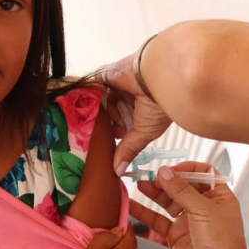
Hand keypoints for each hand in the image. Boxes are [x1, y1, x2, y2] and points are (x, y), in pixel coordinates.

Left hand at [94, 54, 172, 173]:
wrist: (156, 79)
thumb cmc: (157, 107)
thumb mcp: (145, 133)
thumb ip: (129, 150)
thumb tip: (119, 171)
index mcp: (138, 113)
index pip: (120, 127)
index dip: (113, 135)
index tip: (108, 144)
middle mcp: (127, 101)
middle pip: (108, 115)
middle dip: (104, 125)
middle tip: (98, 134)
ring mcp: (116, 88)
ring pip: (100, 103)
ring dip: (101, 112)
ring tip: (105, 117)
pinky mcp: (105, 76)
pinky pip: (94, 88)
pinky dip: (93, 98)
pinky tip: (92, 106)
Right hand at [129, 162, 248, 248]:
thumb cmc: (222, 243)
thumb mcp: (203, 210)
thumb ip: (181, 190)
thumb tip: (164, 172)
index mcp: (219, 197)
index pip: (203, 174)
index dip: (188, 169)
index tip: (172, 169)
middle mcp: (204, 206)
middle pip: (182, 186)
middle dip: (167, 180)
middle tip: (150, 176)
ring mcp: (189, 220)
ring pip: (169, 201)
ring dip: (155, 193)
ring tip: (140, 184)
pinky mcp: (175, 234)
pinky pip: (158, 219)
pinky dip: (145, 212)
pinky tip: (132, 204)